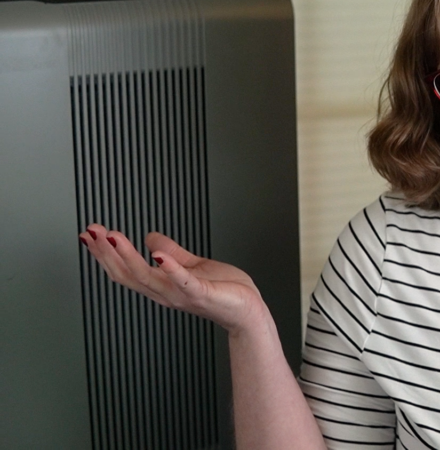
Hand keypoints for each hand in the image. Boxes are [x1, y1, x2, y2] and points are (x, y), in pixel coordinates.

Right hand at [79, 225, 265, 334]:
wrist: (249, 310)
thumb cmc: (225, 291)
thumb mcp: (193, 265)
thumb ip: (172, 253)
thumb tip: (150, 238)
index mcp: (162, 285)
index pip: (125, 270)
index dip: (104, 254)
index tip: (88, 235)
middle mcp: (166, 293)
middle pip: (128, 274)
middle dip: (107, 253)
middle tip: (91, 232)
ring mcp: (182, 294)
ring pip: (147, 277)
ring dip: (128, 256)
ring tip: (114, 237)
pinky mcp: (202, 293)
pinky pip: (183, 282)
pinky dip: (170, 268)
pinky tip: (158, 254)